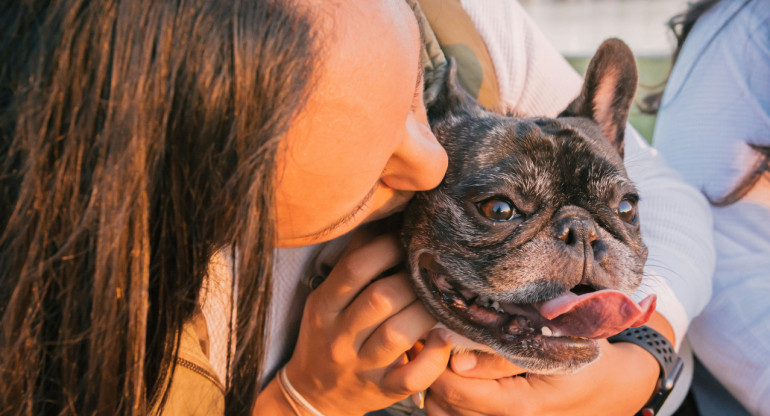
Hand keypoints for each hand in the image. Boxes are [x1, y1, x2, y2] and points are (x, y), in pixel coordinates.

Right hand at [284, 228, 451, 415]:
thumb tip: (386, 217)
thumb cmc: (327, 334)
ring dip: (425, 312)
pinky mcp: (382, 390)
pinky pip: (411, 377)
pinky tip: (443, 338)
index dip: (386, 248)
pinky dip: (433, 358)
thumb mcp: (327, 297)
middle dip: (412, 280)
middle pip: (381, 298)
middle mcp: (339, 336)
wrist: (313, 393)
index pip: (354, 269)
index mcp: (324, 306)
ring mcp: (361, 366)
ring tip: (440, 300)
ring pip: (398, 335)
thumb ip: (353, 262)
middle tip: (431, 271)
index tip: (407, 240)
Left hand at [425, 339, 659, 415]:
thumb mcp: (552, 345)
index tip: (436, 333)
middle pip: (443, 406)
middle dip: (435, 373)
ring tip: (449, 359)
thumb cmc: (586, 357)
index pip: (453, 390)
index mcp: (520, 407)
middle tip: (439, 343)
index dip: (436, 360)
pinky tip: (465, 377)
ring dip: (441, 388)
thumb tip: (456, 362)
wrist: (615, 387)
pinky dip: (455, 401)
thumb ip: (503, 354)